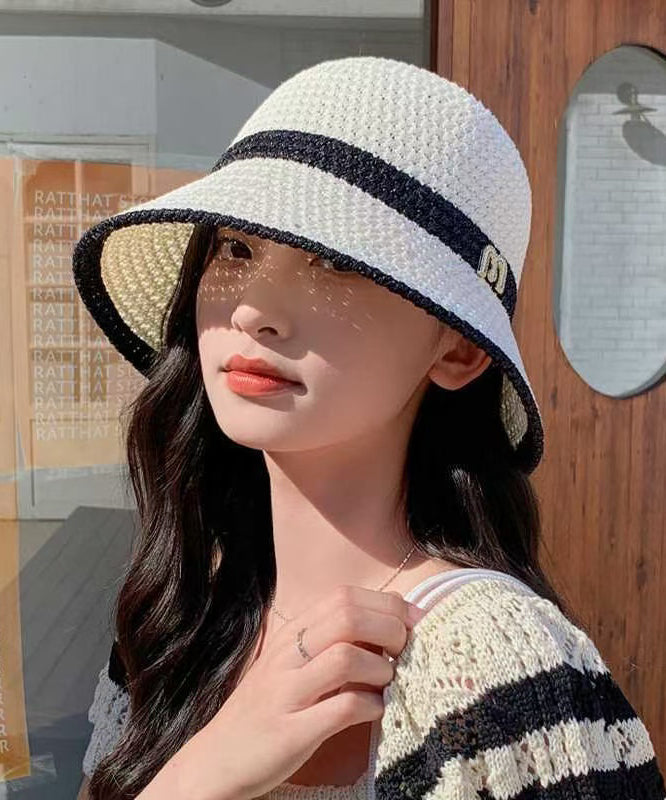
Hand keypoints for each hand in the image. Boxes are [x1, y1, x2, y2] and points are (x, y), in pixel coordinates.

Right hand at [179, 585, 425, 799]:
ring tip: (388, 682)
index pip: (343, 596)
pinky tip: (376, 710)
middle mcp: (286, 656)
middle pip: (348, 617)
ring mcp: (286, 692)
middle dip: (389, 627)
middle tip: (405, 649)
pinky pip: (341, 708)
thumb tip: (388, 627)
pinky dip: (370, 706)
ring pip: (346, 658)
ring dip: (381, 668)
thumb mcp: (293, 665)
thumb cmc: (266, 709)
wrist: (215, 760)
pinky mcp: (291, 732)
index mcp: (291, 634)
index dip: (386, 603)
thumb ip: (330, 643)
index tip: (412, 620)